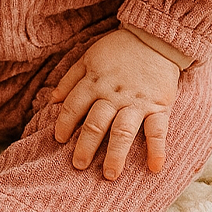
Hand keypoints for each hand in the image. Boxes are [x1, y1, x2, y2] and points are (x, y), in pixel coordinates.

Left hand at [49, 28, 180, 179]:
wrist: (154, 36)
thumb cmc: (119, 48)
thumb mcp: (90, 56)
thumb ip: (71, 78)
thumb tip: (52, 99)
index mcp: (95, 81)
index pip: (74, 106)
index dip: (64, 123)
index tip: (58, 140)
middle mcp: (113, 94)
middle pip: (96, 123)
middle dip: (85, 146)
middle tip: (78, 166)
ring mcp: (136, 101)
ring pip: (123, 131)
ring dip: (116, 154)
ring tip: (109, 175)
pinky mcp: (159, 105)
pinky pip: (158, 130)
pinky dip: (157, 149)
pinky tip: (155, 168)